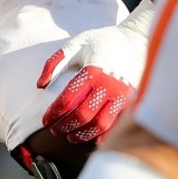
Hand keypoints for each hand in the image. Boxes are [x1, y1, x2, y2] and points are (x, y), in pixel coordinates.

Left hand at [37, 25, 148, 143]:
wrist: (137, 39)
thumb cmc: (102, 41)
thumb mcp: (75, 43)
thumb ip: (55, 62)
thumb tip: (40, 85)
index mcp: (92, 71)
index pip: (67, 100)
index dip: (53, 114)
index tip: (45, 121)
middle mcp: (108, 85)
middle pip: (82, 116)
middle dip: (64, 126)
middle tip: (55, 131)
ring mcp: (122, 95)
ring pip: (100, 125)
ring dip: (82, 135)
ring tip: (71, 137)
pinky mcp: (132, 102)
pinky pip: (116, 125)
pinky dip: (103, 136)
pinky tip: (92, 139)